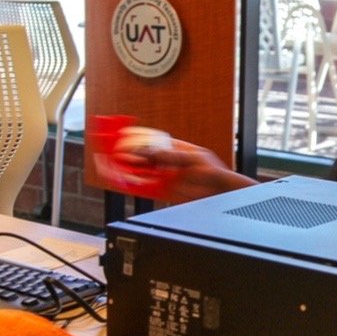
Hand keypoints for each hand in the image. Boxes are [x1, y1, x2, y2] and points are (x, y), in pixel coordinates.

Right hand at [128, 139, 248, 203]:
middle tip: (115, 157)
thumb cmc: (214, 173)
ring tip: (117, 170)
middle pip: (146, 159)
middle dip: (131, 158)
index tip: (126, 142)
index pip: (155, 143)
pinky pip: (147, 188)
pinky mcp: (166, 191)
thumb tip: (148, 150)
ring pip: (144, 173)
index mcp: (179, 149)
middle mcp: (171, 162)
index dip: (140, 142)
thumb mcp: (191, 160)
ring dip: (131, 172)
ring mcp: (168, 177)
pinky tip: (127, 184)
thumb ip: (169, 156)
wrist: (221, 194)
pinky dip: (136, 186)